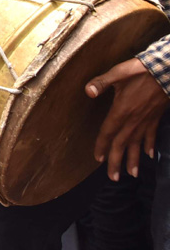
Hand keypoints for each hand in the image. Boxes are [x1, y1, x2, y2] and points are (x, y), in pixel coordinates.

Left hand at [87, 57, 169, 179]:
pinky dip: (149, 146)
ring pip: (138, 144)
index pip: (108, 132)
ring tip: (130, 174)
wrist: (167, 72)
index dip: (101, 146)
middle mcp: (133, 120)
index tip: (97, 159)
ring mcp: (146, 120)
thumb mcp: (118, 73)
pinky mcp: (155, 117)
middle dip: (116, 161)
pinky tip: (148, 155)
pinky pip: (152, 135)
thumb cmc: (141, 71)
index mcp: (121, 110)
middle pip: (122, 144)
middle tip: (113, 178)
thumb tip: (88, 91)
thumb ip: (101, 83)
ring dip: (134, 160)